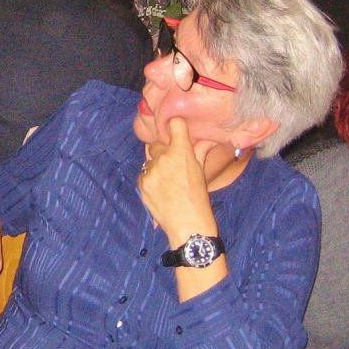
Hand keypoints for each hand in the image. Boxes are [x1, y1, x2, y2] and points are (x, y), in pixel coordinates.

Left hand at [137, 116, 217, 241]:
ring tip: (168, 182)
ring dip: (156, 167)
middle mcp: (164, 158)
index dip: (175, 126)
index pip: (175, 124)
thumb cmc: (198, 198)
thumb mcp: (201, 172)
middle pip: (157, 144)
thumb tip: (207, 138)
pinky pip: (143, 174)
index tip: (175, 130)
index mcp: (182, 152)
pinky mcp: (142, 183)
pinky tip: (160, 190)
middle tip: (172, 165)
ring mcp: (151, 170)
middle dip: (163, 152)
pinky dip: (150, 179)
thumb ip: (200, 151)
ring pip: (149, 161)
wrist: (187, 224)